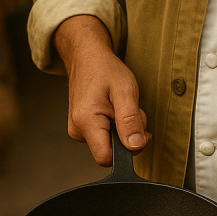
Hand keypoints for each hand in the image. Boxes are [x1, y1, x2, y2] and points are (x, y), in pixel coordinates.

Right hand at [54, 15, 151, 166]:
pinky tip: (115, 109)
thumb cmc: (105, 70)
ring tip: (122, 105)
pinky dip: (116, 125)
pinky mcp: (82, 128)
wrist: (87, 58)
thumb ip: (131, 120)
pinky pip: (105, 136)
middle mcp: (78, 130)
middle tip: (131, 109)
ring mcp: (78, 130)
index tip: (139, 132)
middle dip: (129, 135)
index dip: (127, 151)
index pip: (106, 158)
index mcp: (86, 121)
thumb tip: (135, 146)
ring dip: (124, 128)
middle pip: (112, 151)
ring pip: (110, 143)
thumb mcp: (125, 90)